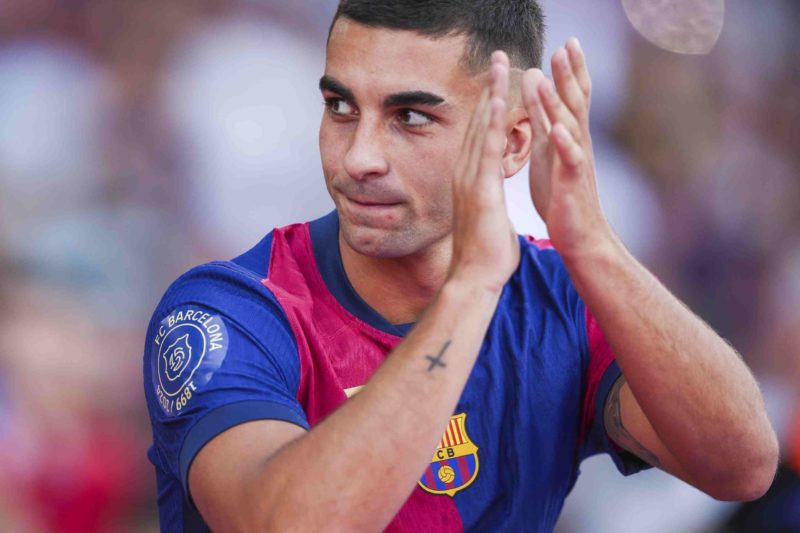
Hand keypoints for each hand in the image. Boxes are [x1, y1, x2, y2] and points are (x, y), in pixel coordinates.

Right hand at [448, 51, 519, 292]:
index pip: (480, 134)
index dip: (488, 105)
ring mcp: (471, 180)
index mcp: (470, 180)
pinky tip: (498, 98)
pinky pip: (487, 149)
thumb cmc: (485, 255)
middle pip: (478, 122)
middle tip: (497, 58)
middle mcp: (466, 174)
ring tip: (500, 63)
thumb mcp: (488, 220)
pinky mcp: (482, 190)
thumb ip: (489, 205)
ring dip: (491, 93)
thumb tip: (491, 206)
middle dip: (489, 88)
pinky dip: (492, 122)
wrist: (474, 279)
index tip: (498, 80)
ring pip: (482, 127)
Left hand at [521, 39, 614, 260]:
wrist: (579, 235)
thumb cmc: (561, 192)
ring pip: (571, 127)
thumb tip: (536, 82)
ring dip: (560, 103)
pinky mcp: (572, 184)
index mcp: (567, 135)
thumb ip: (542, 117)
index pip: (571, 96)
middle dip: (570, 74)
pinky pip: (570, 161)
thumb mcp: (547, 148)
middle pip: (576, 103)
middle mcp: (576, 144)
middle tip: (566, 45)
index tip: (565, 42)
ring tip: (551, 80)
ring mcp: (576, 163)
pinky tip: (558, 130)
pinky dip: (565, 144)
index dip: (569, 70)